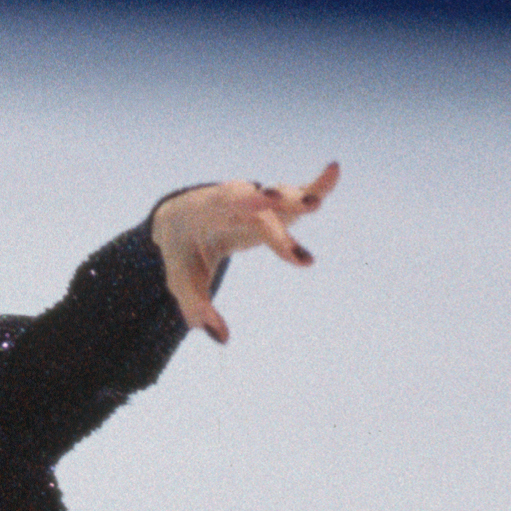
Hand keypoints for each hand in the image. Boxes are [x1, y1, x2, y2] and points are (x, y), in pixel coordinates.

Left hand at [153, 161, 338, 342]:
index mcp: (210, 214)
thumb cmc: (180, 253)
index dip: (277, 237)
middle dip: (289, 203)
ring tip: (323, 198)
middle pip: (266, 199)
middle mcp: (234, 200)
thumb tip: (223, 339)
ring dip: (303, 194)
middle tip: (314, 207)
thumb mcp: (181, 282)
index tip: (302, 259)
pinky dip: (313, 185)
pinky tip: (334, 171)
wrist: (177, 220)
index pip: (245, 222)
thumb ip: (197, 308)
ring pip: (281, 193)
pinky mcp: (267, 203)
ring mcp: (253, 198)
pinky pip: (293, 192)